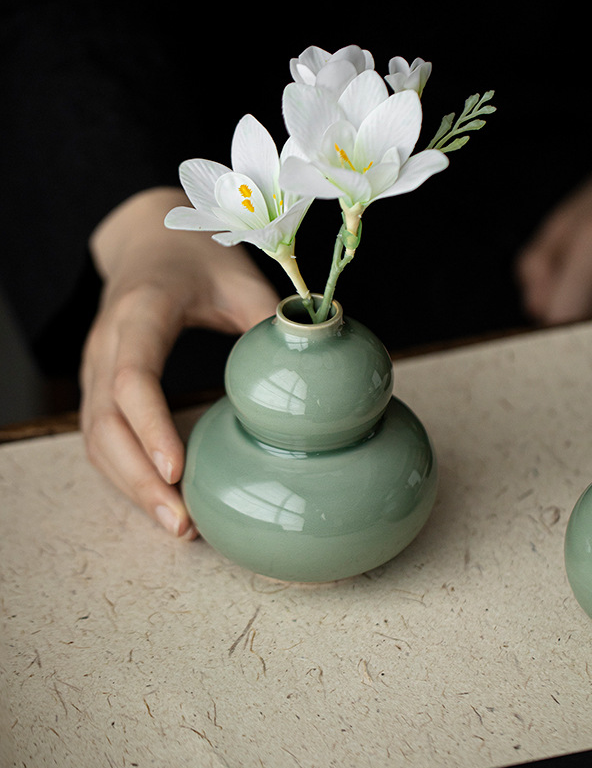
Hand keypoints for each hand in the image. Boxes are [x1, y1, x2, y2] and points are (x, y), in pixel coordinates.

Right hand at [80, 187, 278, 535]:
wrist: (147, 241)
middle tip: (183, 523)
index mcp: (140, 311)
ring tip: (179, 527)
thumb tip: (320, 362)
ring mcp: (94, 368)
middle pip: (103, 423)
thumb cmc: (197, 258)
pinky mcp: (98, 388)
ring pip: (95, 440)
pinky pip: (101, 440)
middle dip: (138, 480)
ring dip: (131, 488)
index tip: (176, 470)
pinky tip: (165, 502)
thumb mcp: (240, 276)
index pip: (132, 376)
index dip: (150, 425)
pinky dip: (127, 477)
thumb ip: (273, 317)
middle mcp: (105, 343)